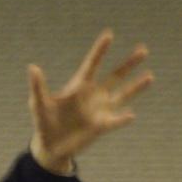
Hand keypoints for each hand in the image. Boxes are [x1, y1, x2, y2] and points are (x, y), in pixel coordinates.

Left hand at [28, 29, 153, 173]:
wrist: (50, 147)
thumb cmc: (43, 123)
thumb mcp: (38, 104)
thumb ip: (38, 87)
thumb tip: (32, 67)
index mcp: (78, 87)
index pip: (92, 65)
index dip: (99, 51)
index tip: (109, 34)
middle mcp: (93, 95)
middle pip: (115, 76)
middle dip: (128, 64)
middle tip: (143, 49)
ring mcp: (100, 110)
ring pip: (122, 95)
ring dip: (136, 87)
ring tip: (150, 76)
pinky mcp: (102, 126)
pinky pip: (116, 120)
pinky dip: (122, 118)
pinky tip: (131, 114)